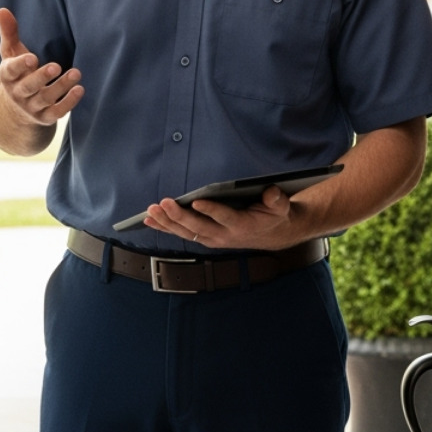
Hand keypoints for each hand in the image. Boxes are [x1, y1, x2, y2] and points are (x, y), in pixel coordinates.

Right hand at [0, 8, 82, 125]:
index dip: (20, 65)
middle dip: (42, 77)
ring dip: (61, 86)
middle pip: (29, 87)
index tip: (32, 58)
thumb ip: (9, 32)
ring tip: (76, 73)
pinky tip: (80, 90)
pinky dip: (68, 103)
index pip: (11, 71)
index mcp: (8, 76)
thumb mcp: (11, 53)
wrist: (16, 110)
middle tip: (56, 66)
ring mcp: (31, 107)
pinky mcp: (45, 117)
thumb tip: (2, 9)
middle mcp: (18, 93)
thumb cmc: (18, 72)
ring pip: (45, 99)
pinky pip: (56, 113)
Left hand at [141, 186, 301, 250]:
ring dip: (167, 223)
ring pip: (187, 233)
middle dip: (179, 216)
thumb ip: (276, 199)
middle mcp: (224, 236)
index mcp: (243, 225)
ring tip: (151, 211)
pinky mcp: (205, 238)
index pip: (225, 218)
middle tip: (164, 203)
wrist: (272, 235)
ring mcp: (213, 239)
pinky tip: (150, 220)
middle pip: (199, 227)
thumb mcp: (281, 206)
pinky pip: (183, 234)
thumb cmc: (273, 215)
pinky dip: (165, 228)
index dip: (211, 211)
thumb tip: (271, 192)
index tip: (197, 202)